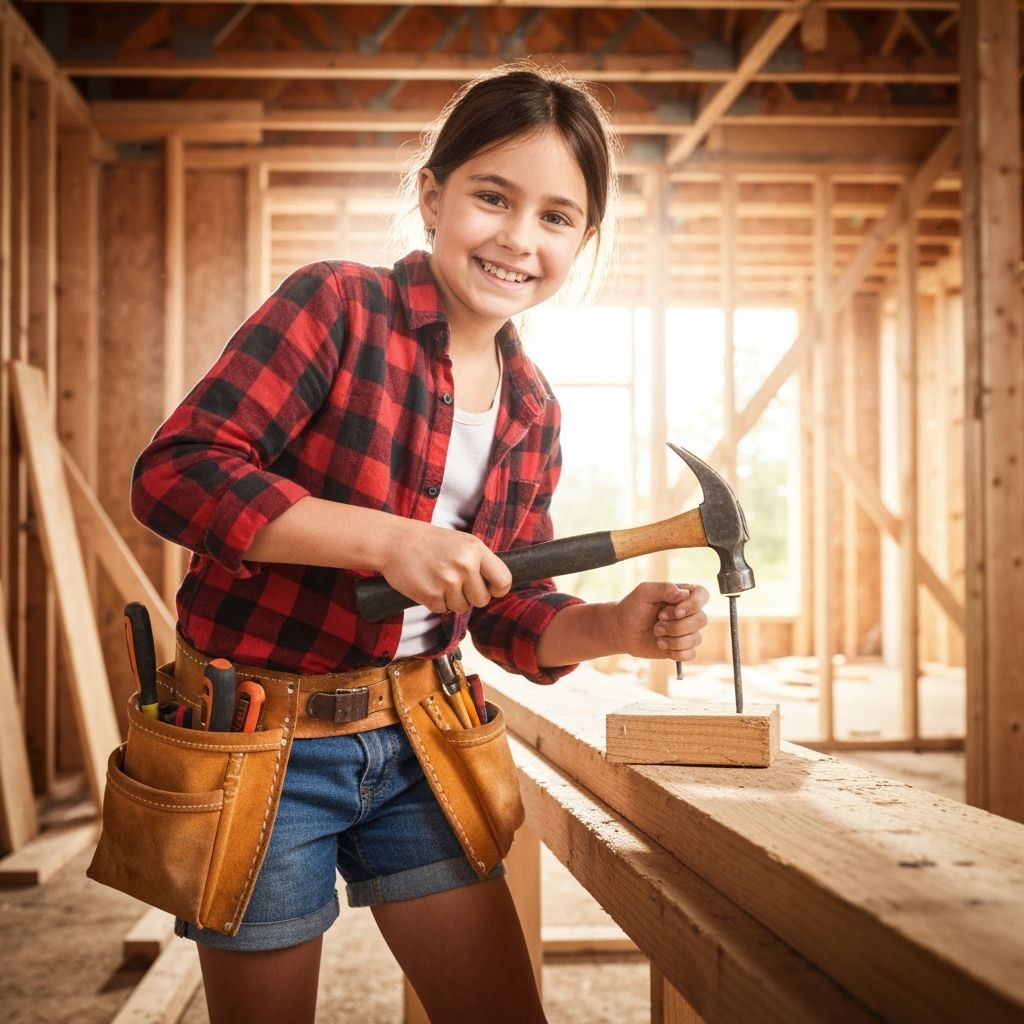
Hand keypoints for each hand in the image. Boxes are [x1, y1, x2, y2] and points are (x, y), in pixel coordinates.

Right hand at [379, 520, 512, 614]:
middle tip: (456, 584)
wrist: (394, 541)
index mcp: (475, 549)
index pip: (503, 580)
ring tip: (438, 580)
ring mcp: (448, 581)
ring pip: (462, 607)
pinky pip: (443, 610)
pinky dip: (436, 602)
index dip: (497, 589)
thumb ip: (479, 561)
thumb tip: (498, 585)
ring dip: (451, 600)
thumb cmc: (429, 542)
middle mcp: (464, 565)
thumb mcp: (461, 542)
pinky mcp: (431, 595)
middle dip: (471, 597)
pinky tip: (427, 585)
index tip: (490, 589)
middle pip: (482, 600)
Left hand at [611, 582, 708, 661]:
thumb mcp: (644, 592)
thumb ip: (664, 589)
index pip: (702, 595)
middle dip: (677, 625)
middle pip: (701, 620)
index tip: (676, 611)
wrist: (621, 630)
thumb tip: (684, 594)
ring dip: (674, 639)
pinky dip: (676, 652)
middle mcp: (688, 613)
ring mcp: (686, 631)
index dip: (693, 605)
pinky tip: (662, 645)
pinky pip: (690, 654)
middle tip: (658, 623)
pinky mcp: (681, 648)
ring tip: (657, 634)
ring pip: (697, 638)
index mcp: (682, 595)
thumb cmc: (632, 607)